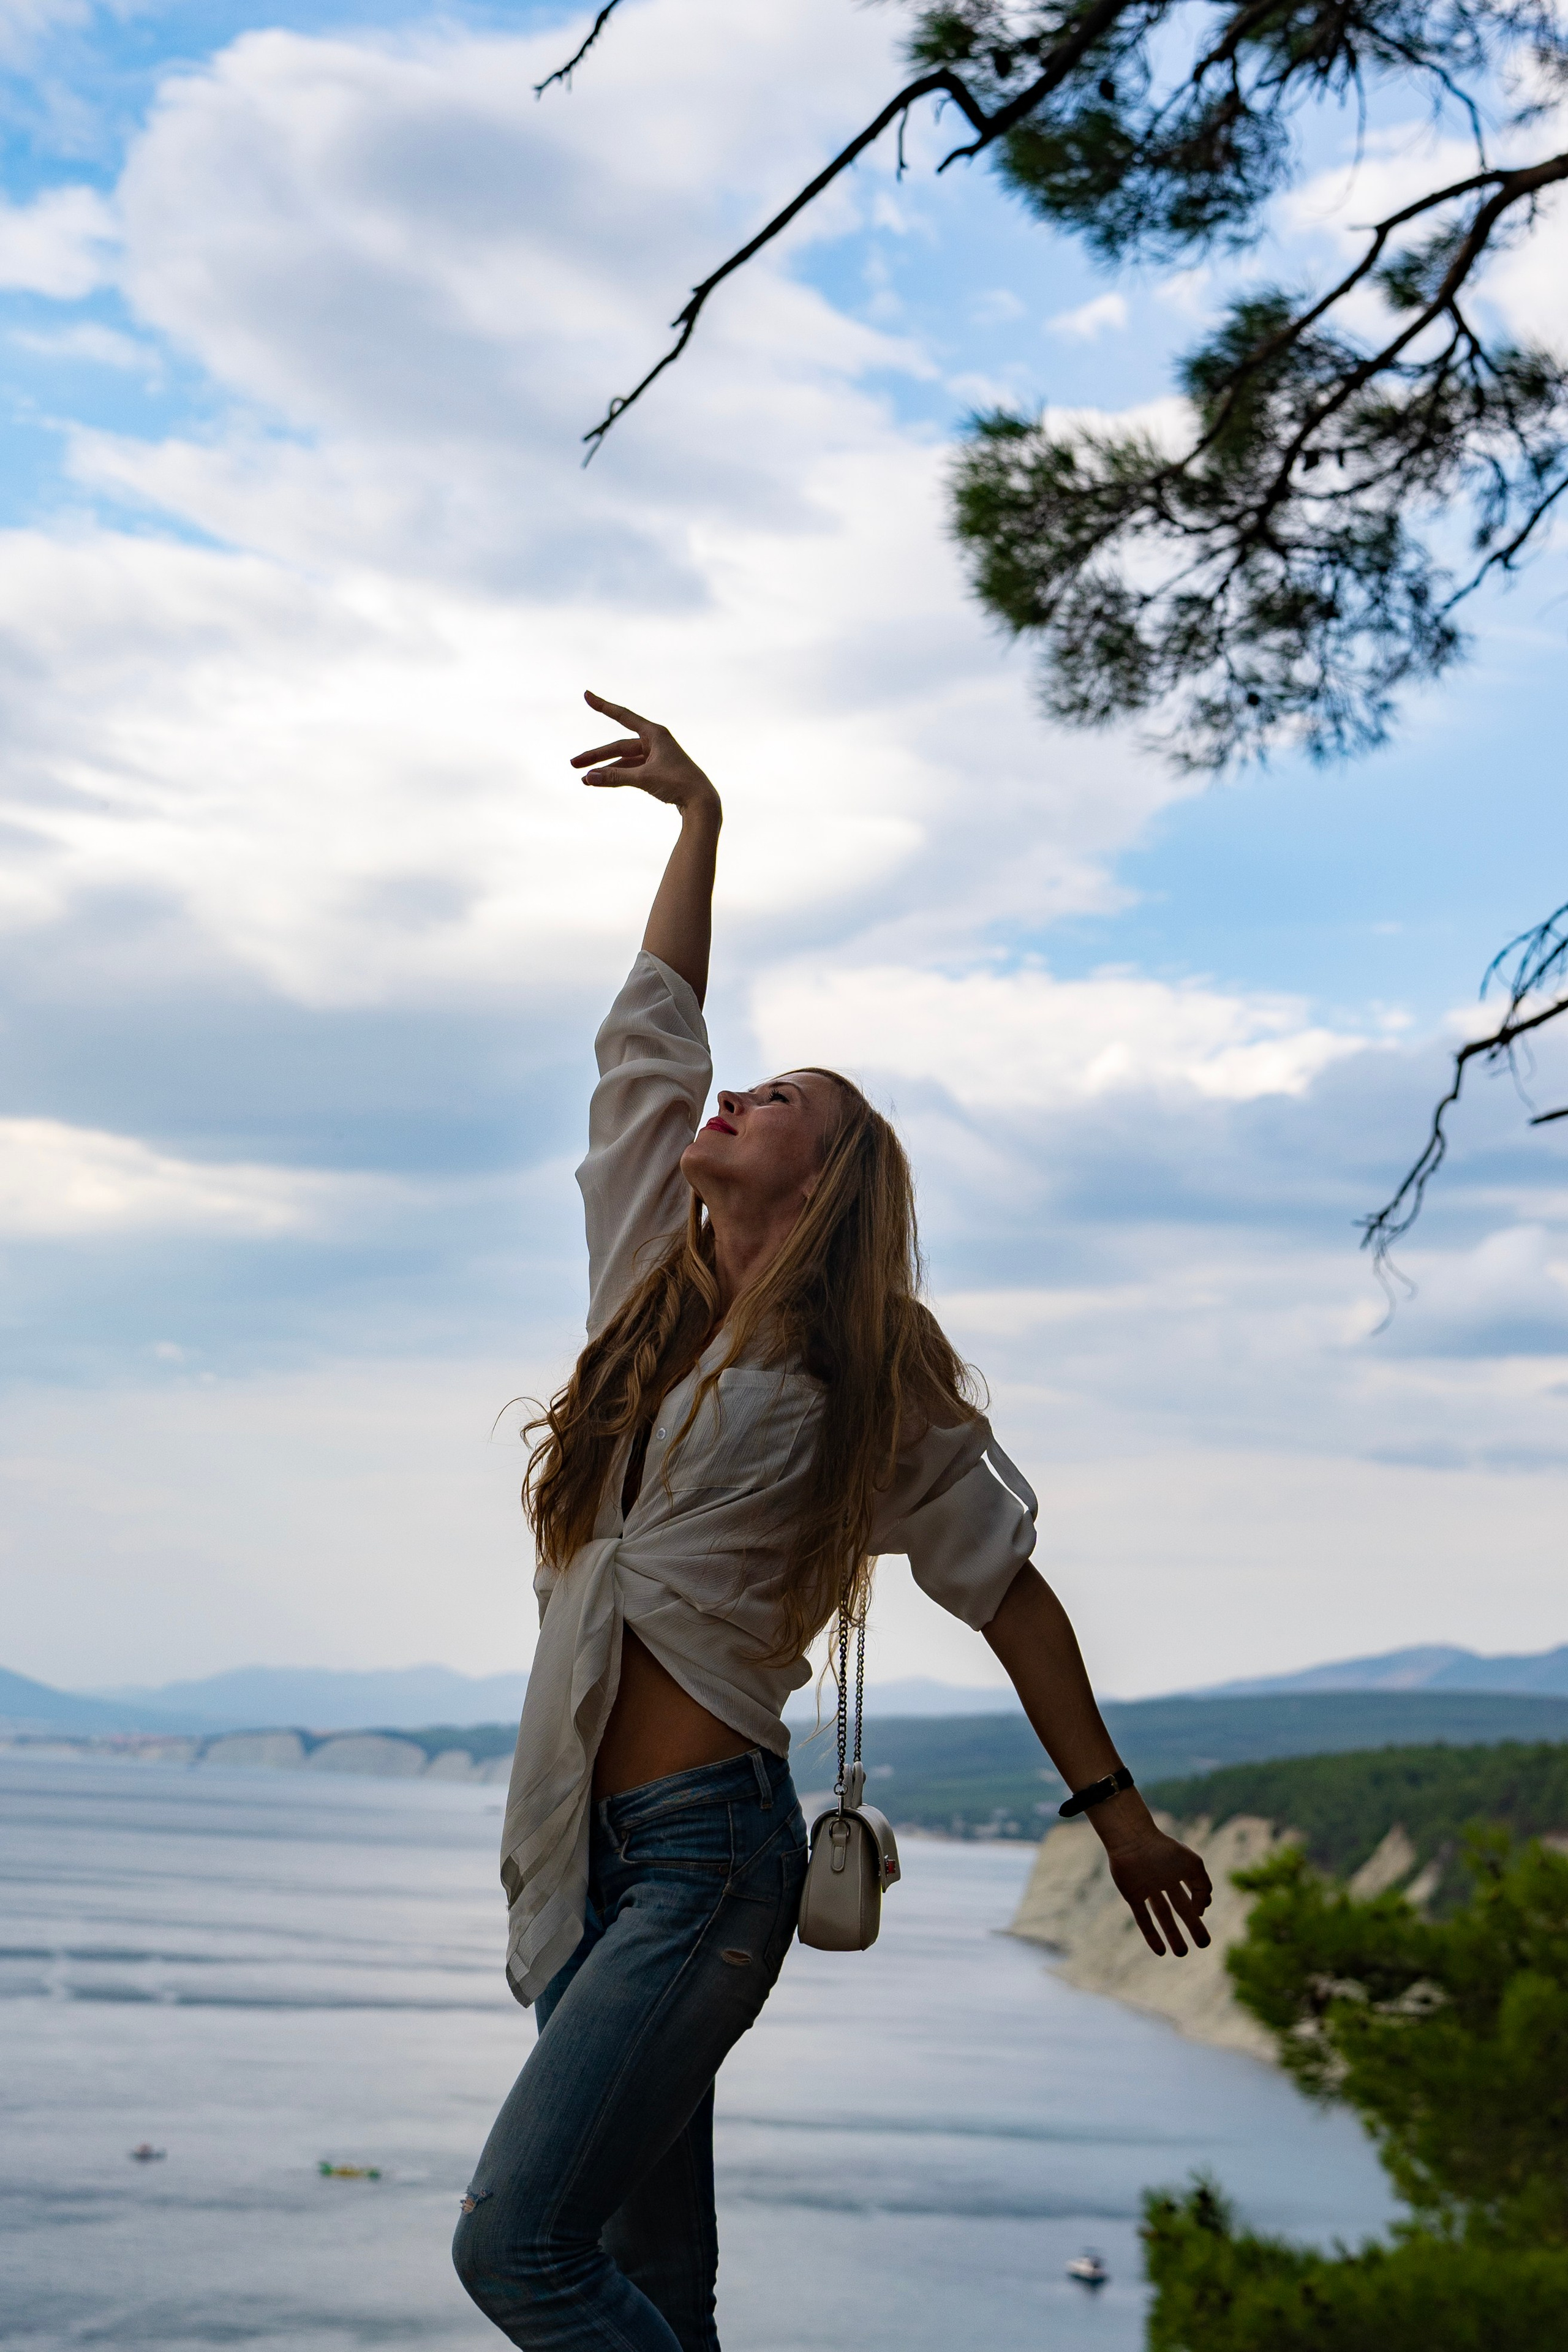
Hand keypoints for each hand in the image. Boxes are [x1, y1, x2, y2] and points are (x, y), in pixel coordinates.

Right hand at [571, 691, 718, 817]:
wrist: (702, 802)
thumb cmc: (678, 784)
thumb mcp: (643, 779)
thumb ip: (615, 778)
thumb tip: (588, 778)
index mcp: (655, 733)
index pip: (622, 716)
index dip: (603, 706)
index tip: (587, 695)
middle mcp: (654, 741)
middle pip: (618, 746)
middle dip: (596, 756)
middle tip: (574, 764)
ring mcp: (655, 756)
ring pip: (623, 760)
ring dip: (605, 769)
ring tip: (584, 779)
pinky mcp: (657, 771)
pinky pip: (631, 770)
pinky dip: (617, 776)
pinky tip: (601, 782)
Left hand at [1103, 1824, 1213, 1957]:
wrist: (1131, 1840)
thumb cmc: (1164, 1849)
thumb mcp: (1193, 1865)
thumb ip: (1203, 1888)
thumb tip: (1200, 1912)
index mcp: (1178, 1870)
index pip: (1192, 1892)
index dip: (1200, 1903)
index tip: (1201, 1912)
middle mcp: (1163, 1880)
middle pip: (1180, 1908)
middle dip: (1192, 1927)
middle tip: (1203, 1944)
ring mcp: (1147, 1888)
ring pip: (1162, 1916)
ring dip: (1172, 1935)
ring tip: (1182, 1954)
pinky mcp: (1132, 1895)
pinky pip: (1142, 1918)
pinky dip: (1151, 1935)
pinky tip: (1160, 1952)